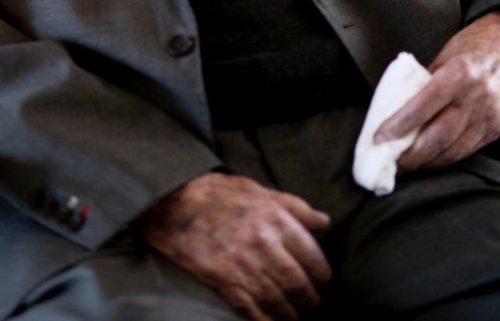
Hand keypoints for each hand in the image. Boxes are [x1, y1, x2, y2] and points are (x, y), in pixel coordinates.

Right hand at [142, 172, 330, 320]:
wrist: (175, 204)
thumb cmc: (219, 194)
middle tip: (312, 302)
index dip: (322, 274)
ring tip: (295, 315)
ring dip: (291, 314)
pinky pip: (252, 311)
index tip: (322, 280)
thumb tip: (324, 221)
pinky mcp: (224, 282)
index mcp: (275, 219)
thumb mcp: (259, 190)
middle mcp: (263, 244)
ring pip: (278, 301)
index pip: (312, 256)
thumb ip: (294, 207)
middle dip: (310, 299)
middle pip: (298, 284)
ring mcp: (243, 266)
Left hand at [375, 11, 499, 170]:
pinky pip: (468, 150)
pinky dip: (446, 158)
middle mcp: (477, 97)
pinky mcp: (497, 129)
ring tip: (407, 166)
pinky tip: (432, 160)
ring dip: (428, 163)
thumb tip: (399, 109)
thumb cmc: (473, 46)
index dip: (400, 126)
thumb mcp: (444, 56)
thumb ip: (425, 83)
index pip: (423, 106)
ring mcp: (490, 116)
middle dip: (412, 156)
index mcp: (459, 73)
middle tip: (391, 162)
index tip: (380, 138)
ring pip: (454, 151)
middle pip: (439, 137)